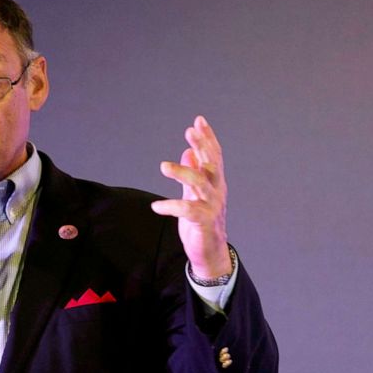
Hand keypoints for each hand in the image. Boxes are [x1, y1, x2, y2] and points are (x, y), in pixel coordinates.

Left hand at [151, 115, 231, 277]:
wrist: (209, 251)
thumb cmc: (201, 222)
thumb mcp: (194, 194)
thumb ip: (193, 173)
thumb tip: (188, 152)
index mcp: (215, 183)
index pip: (214, 156)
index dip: (208, 138)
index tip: (198, 121)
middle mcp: (217, 191)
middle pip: (212, 164)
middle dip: (202, 146)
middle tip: (189, 131)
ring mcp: (212, 206)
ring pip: (200, 184)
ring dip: (182, 173)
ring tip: (163, 166)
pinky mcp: (204, 222)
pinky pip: (188, 210)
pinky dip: (171, 206)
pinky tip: (156, 207)